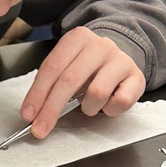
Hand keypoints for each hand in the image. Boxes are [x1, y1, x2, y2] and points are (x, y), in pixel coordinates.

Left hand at [19, 27, 145, 137]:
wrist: (120, 58)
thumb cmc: (88, 67)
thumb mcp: (67, 67)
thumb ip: (51, 84)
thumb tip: (33, 112)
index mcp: (77, 38)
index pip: (52, 68)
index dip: (37, 93)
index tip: (28, 115)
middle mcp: (100, 45)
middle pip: (70, 80)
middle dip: (51, 108)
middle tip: (41, 128)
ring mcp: (121, 60)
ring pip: (97, 92)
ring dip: (87, 108)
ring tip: (88, 106)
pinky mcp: (137, 76)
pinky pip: (121, 101)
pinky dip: (109, 110)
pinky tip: (106, 104)